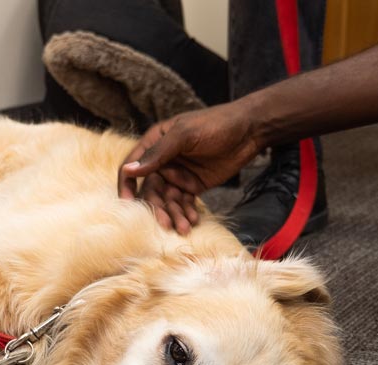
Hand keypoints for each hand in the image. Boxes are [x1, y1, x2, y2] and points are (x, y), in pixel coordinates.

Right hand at [118, 102, 263, 233]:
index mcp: (154, 143)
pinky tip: (192, 221)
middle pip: (151, 189)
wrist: (250, 130)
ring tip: (183, 228)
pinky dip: (186, 213)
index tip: (127, 204)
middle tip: (165, 224)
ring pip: (167, 199)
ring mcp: (177, 174)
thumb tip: (128, 170)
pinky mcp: (193, 185)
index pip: (132, 166)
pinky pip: (184, 203)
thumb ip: (157, 153)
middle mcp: (162, 161)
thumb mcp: (184, 135)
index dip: (127, 185)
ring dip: (173, 214)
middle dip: (157, 207)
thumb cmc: (215, 124)